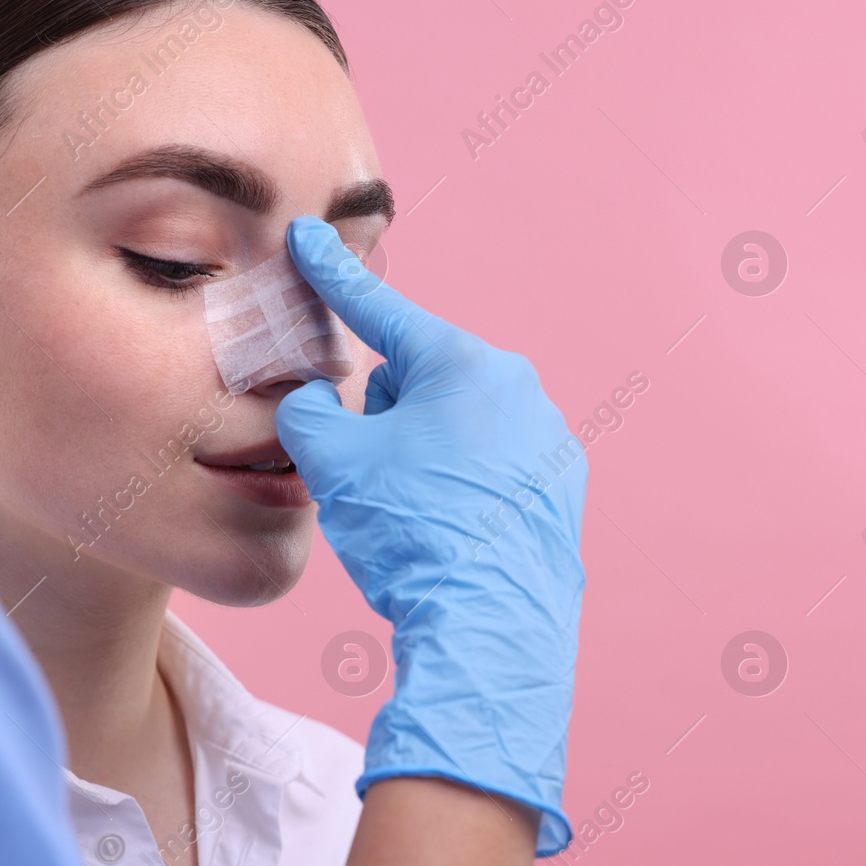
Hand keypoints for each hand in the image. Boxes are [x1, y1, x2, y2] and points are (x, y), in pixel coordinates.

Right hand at [275, 216, 586, 853]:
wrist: (485, 628)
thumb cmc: (411, 533)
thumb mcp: (333, 461)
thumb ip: (309, 412)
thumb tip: (317, 403)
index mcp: (466, 366)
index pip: (381, 311)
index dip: (333, 276)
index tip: (309, 237)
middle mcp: (519, 393)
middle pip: (416, 378)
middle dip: (379, 412)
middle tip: (360, 469)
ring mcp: (545, 444)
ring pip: (450, 428)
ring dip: (414, 454)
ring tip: (402, 516)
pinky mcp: (556, 494)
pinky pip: (484, 470)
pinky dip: (452, 490)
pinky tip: (437, 534)